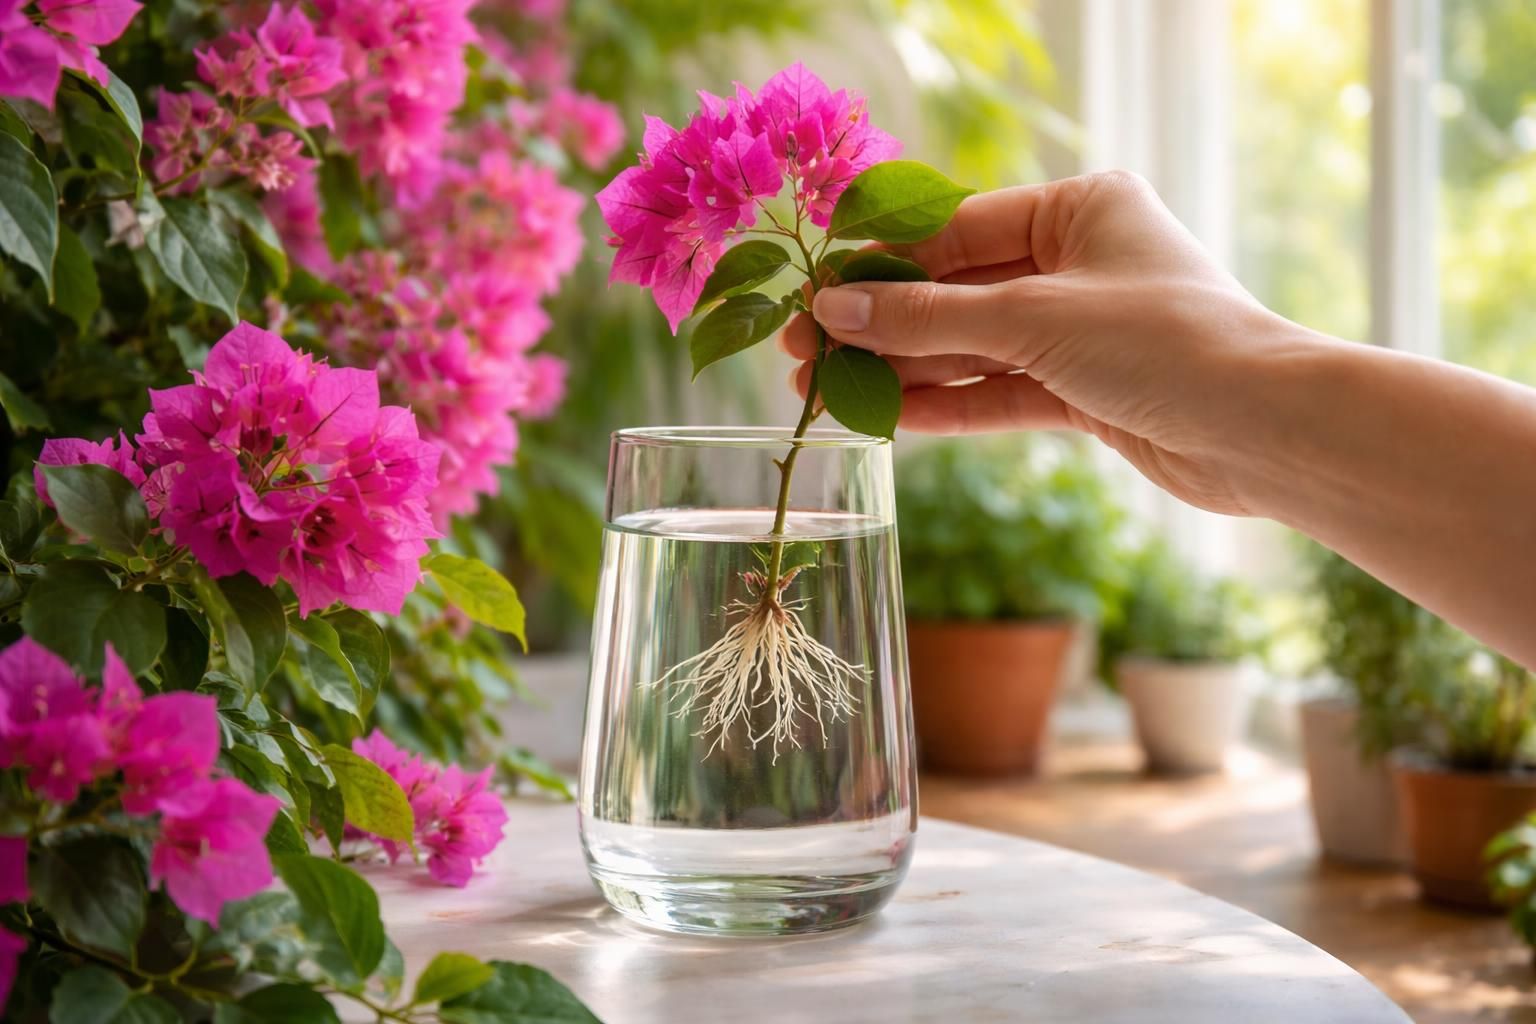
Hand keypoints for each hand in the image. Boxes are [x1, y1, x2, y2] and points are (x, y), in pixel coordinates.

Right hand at [782, 170, 1302, 515]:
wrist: (1264, 432)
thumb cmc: (1165, 342)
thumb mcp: (1032, 319)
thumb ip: (927, 317)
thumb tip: (833, 308)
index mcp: (1080, 208)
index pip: (955, 229)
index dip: (880, 263)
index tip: (815, 291)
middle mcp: (1079, 262)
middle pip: (957, 291)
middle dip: (881, 324)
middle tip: (803, 350)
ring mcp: (1082, 329)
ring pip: (974, 347)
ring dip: (904, 370)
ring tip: (825, 392)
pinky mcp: (1087, 391)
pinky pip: (1001, 391)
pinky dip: (948, 404)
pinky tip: (887, 417)